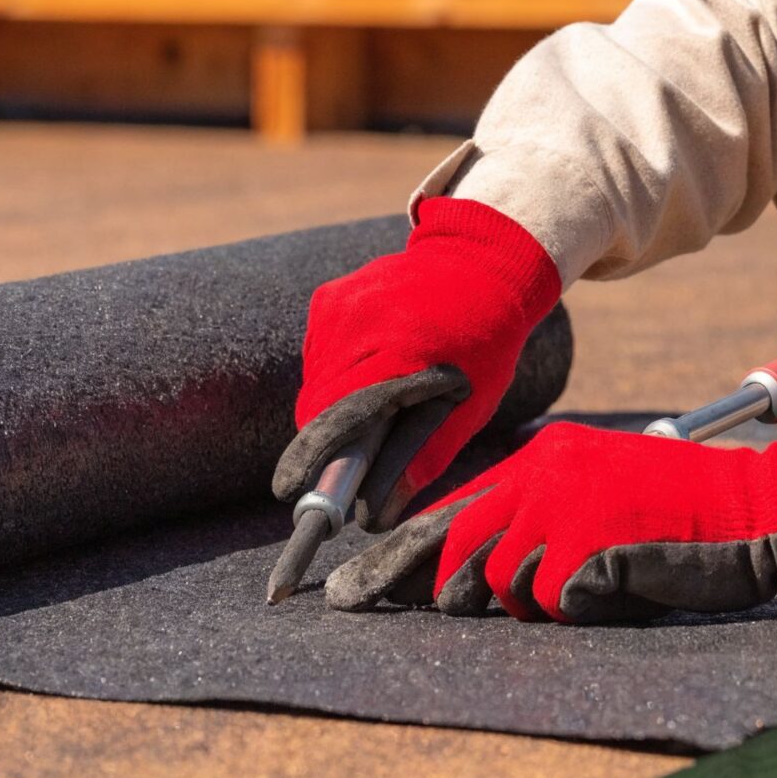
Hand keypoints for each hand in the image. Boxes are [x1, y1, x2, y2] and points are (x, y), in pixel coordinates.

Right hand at [273, 197, 562, 530]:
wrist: (480, 262)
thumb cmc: (485, 340)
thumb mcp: (471, 405)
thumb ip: (424, 457)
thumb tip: (377, 515)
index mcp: (399, 351)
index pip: (337, 417)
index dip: (312, 458)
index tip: (291, 490)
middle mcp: (357, 323)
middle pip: (317, 405)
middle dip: (328, 440)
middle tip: (351, 461)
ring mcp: (337, 305)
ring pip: (314, 382)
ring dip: (333, 406)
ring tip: (376, 405)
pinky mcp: (327, 298)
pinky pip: (318, 355)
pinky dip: (336, 374)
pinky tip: (375, 366)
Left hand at [325, 423, 776, 623]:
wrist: (758, 507)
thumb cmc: (683, 515)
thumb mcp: (600, 497)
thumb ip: (540, 520)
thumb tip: (469, 577)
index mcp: (545, 457)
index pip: (454, 506)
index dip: (399, 551)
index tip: (352, 581)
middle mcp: (544, 473)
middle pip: (454, 541)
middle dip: (423, 584)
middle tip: (367, 604)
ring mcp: (563, 507)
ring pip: (501, 583)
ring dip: (533, 603)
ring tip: (591, 581)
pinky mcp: (586, 544)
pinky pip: (551, 602)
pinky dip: (580, 609)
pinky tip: (620, 585)